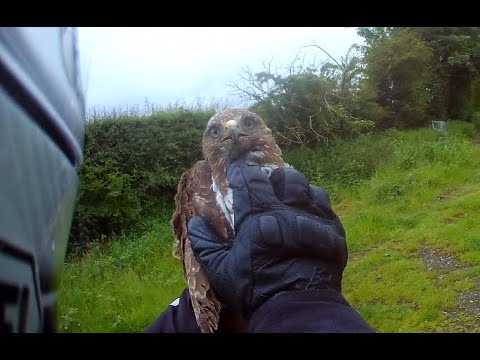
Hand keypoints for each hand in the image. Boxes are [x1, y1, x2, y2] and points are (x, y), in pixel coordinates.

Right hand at [188, 160, 347, 317]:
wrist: (298, 306)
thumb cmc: (255, 288)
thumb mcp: (221, 269)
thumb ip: (205, 243)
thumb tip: (194, 222)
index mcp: (259, 215)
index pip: (249, 180)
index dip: (240, 170)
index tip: (235, 166)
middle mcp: (288, 210)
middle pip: (285, 177)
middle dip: (274, 177)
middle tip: (268, 185)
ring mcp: (314, 218)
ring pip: (308, 187)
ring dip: (297, 188)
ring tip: (290, 196)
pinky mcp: (333, 231)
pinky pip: (326, 205)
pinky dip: (316, 203)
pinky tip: (310, 212)